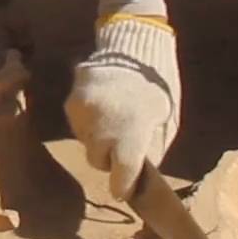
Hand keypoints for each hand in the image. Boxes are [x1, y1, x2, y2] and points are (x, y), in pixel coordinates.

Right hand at [64, 15, 181, 200]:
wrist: (134, 46)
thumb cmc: (158, 86)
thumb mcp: (167, 120)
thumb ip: (152, 149)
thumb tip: (139, 175)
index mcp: (132, 131)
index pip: (122, 172)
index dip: (122, 186)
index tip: (122, 192)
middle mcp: (103, 124)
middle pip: (97, 160)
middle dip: (108, 159)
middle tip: (120, 149)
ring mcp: (83, 112)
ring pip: (84, 141)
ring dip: (96, 140)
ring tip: (111, 122)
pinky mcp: (71, 100)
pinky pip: (76, 123)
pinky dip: (87, 122)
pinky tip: (102, 109)